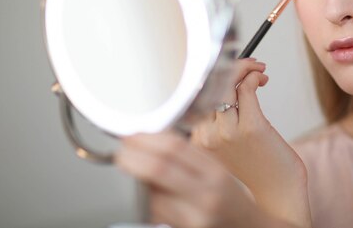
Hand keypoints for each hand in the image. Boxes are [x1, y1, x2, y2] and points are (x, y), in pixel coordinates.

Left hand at [115, 131, 265, 227]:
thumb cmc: (231, 199)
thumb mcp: (217, 170)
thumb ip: (190, 156)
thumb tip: (153, 139)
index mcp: (215, 172)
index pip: (176, 148)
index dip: (149, 139)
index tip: (133, 135)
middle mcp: (206, 194)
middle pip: (160, 169)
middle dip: (133, 158)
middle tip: (121, 151)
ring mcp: (194, 217)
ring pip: (152, 195)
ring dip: (135, 180)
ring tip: (130, 168)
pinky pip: (155, 214)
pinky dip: (144, 201)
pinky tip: (142, 191)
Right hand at [190, 58, 311, 227]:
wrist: (276, 194)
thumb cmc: (255, 169)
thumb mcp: (226, 145)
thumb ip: (219, 121)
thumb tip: (228, 83)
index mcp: (197, 141)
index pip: (197, 96)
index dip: (214, 76)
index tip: (228, 69)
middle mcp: (206, 137)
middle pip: (211, 86)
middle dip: (233, 68)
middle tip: (250, 67)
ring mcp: (227, 132)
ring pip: (228, 84)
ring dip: (245, 69)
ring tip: (259, 71)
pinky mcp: (251, 127)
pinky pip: (246, 89)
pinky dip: (253, 77)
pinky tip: (261, 78)